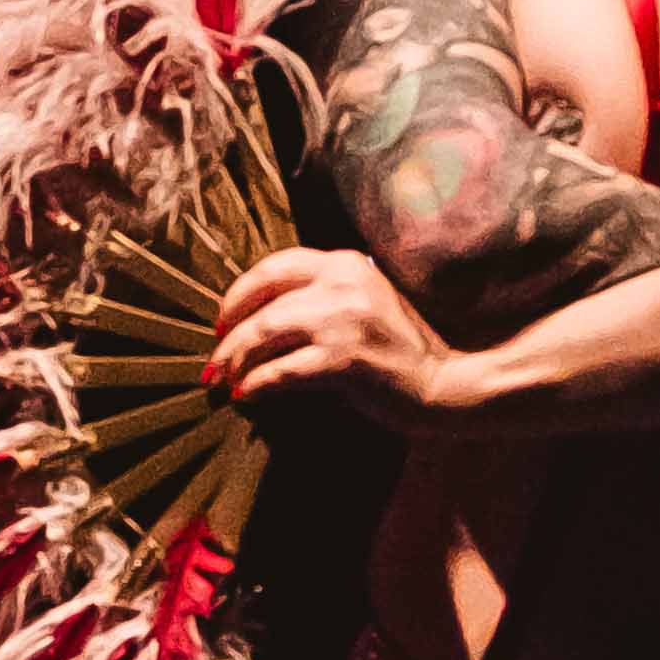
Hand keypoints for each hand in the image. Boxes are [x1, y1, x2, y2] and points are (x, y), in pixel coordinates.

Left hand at [206, 243, 466, 424]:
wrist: (446, 384)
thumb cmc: (401, 351)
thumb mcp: (364, 303)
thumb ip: (322, 296)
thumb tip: (258, 317)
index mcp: (345, 263)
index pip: (275, 267)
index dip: (240, 294)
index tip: (223, 321)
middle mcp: (343, 283)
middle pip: (262, 304)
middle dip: (229, 335)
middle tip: (213, 361)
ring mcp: (344, 321)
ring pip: (264, 334)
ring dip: (235, 360)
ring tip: (222, 381)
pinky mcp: (344, 360)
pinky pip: (281, 372)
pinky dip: (257, 385)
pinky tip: (247, 396)